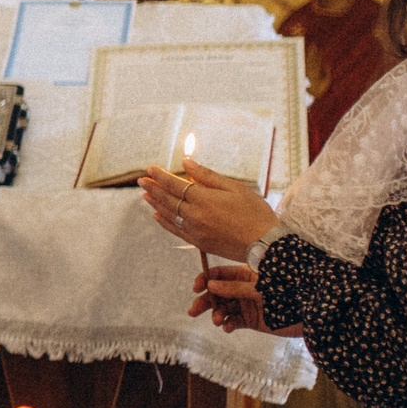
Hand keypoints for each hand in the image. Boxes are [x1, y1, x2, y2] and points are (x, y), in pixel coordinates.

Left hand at [139, 160, 278, 256]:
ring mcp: (195, 231)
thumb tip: (186, 163)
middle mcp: (195, 215)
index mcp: (204, 199)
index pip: (175, 184)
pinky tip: (156, 215)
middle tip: (141, 180)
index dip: (161, 176)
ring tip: (146, 195)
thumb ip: (207, 176)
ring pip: (168, 215)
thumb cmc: (255, 212)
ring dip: (155, 204)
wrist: (265, 244)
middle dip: (153, 188)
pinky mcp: (198, 243)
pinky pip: (174, 231)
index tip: (150, 168)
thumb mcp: (234, 188)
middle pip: (168, 199)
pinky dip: (163, 222)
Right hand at [188, 263, 304, 337]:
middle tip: (193, 311)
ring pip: (223, 308)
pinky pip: (234, 321)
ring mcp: (247, 304)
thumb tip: (211, 285)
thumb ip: (235, 288)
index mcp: (246, 274)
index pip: (220, 273)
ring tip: (217, 321)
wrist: (309, 314)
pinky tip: (228, 327)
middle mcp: (244, 288)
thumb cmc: (288, 293)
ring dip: (216, 314)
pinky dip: (228, 324)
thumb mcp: (259, 288)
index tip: (196, 288)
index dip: (206, 279)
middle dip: (205, 301)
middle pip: (217, 293)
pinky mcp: (252, 320)